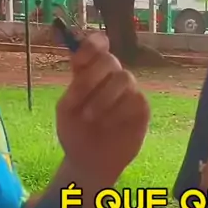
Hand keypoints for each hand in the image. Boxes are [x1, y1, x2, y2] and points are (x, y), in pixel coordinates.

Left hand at [56, 33, 148, 185]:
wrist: (89, 162)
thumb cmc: (75, 132)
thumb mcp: (66, 108)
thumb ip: (76, 83)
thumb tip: (79, 58)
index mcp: (90, 72)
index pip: (97, 45)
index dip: (92, 45)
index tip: (80, 59)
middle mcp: (110, 78)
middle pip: (110, 59)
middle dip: (92, 77)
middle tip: (79, 97)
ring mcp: (128, 92)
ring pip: (125, 77)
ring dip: (103, 97)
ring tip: (91, 117)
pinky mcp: (141, 108)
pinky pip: (135, 99)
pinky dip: (117, 112)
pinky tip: (109, 125)